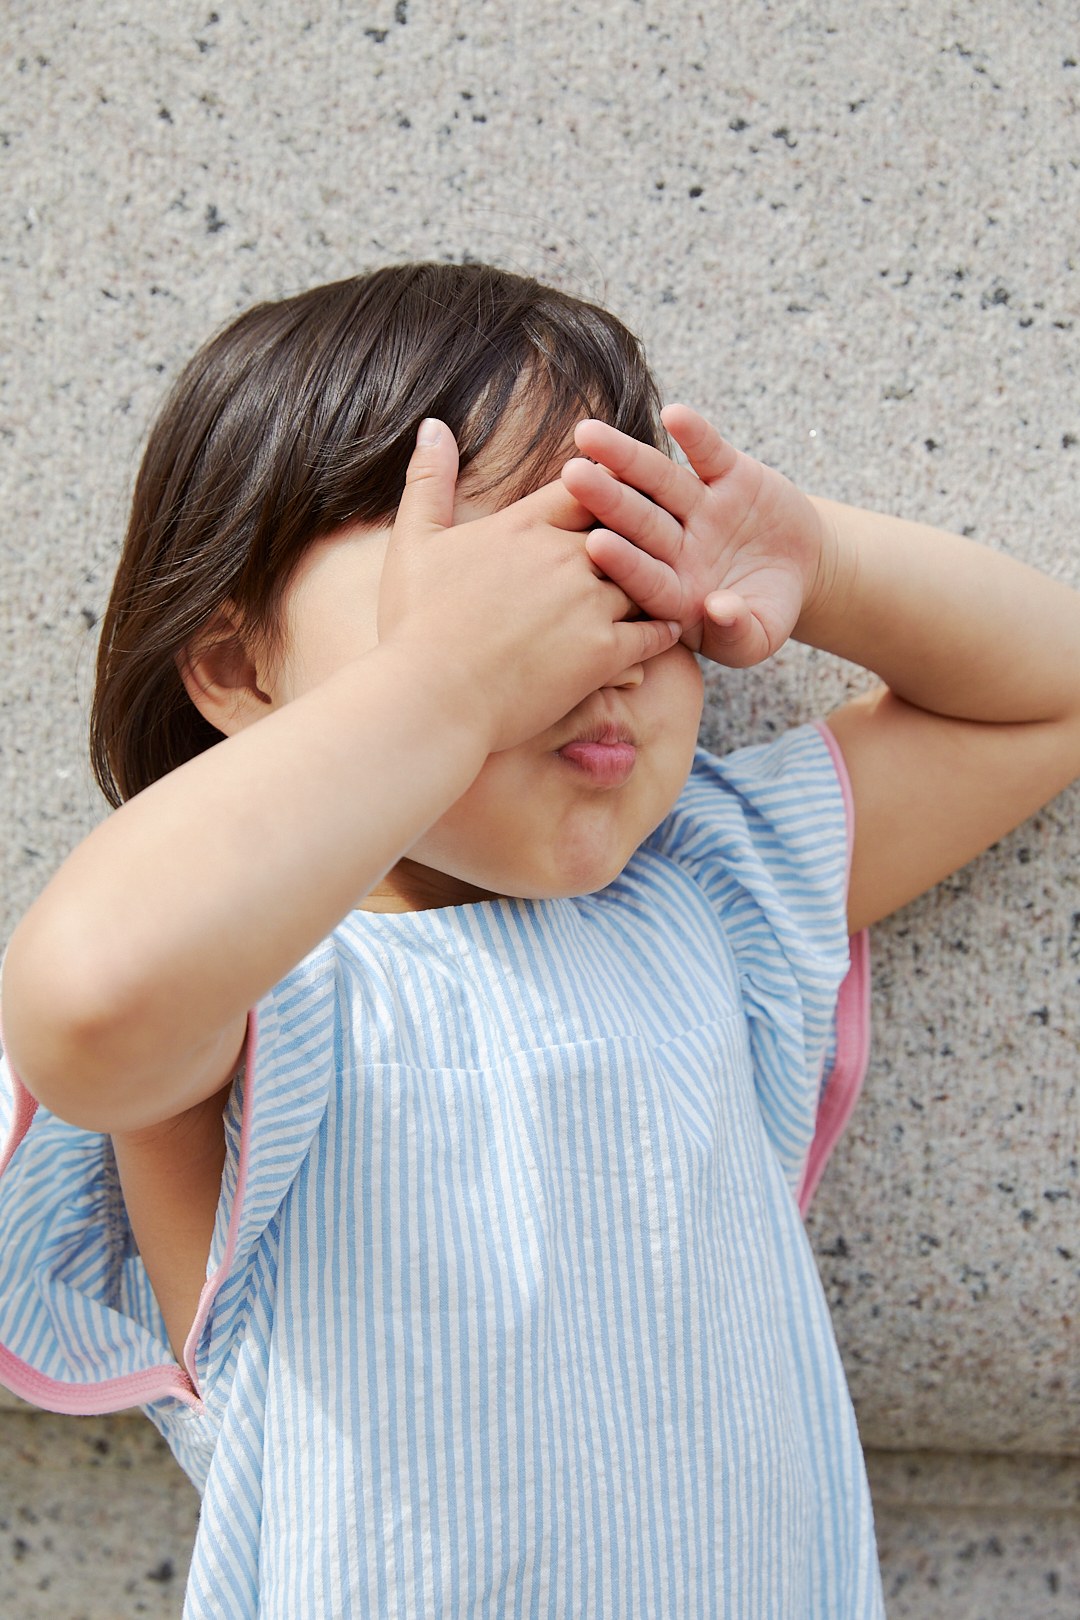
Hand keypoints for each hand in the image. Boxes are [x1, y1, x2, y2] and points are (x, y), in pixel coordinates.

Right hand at [377, 420, 681, 751]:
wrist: (429, 699)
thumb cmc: (414, 625)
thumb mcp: (414, 542)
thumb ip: (429, 480)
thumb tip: (432, 425)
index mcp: (524, 525)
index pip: (585, 487)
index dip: (602, 490)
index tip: (612, 497)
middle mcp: (564, 556)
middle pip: (625, 528)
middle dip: (640, 532)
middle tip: (662, 534)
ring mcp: (588, 604)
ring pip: (645, 578)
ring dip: (656, 581)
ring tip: (669, 582)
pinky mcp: (603, 654)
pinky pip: (654, 633)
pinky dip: (664, 629)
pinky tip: (668, 630)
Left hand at [560, 404, 834, 667]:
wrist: (799, 569)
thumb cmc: (765, 613)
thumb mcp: (759, 637)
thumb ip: (738, 633)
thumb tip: (719, 610)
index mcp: (675, 593)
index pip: (645, 577)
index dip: (624, 562)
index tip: (595, 545)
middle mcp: (678, 547)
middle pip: (639, 521)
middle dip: (606, 499)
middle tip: (570, 475)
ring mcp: (700, 509)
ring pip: (661, 480)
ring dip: (626, 457)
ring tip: (588, 433)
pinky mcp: (728, 476)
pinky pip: (708, 453)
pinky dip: (695, 435)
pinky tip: (673, 414)